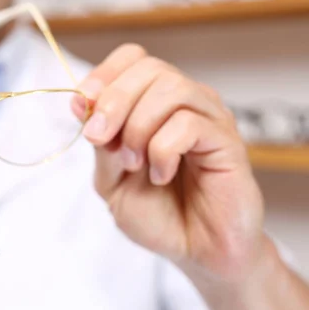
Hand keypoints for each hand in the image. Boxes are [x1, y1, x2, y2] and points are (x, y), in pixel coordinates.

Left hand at [71, 44, 265, 288]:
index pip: (133, 57)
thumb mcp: (111, 180)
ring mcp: (209, 118)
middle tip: (100, 139)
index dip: (104, 74)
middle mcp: (184, 103)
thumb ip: (101, 143)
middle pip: (149, 68)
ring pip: (171, 88)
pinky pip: (189, 124)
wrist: (195, 252)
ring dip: (138, 127)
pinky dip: (163, 151)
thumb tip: (82, 103)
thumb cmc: (158, 215)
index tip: (82, 105)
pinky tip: (163, 175)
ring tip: (134, 164)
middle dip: (113, 102)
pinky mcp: (227, 141)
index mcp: (154, 104)